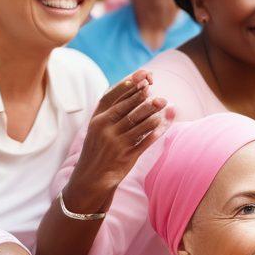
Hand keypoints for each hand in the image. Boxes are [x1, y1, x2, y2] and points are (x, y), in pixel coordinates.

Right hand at [66, 69, 170, 211]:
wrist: (90, 178)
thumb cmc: (99, 148)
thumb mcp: (98, 128)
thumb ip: (114, 111)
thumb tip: (136, 92)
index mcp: (97, 119)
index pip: (111, 97)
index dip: (127, 86)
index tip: (141, 76)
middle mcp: (104, 129)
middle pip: (126, 108)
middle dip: (142, 96)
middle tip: (155, 88)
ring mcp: (115, 143)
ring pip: (137, 123)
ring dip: (152, 112)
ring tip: (163, 102)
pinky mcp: (125, 156)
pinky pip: (144, 141)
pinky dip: (155, 132)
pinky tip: (163, 124)